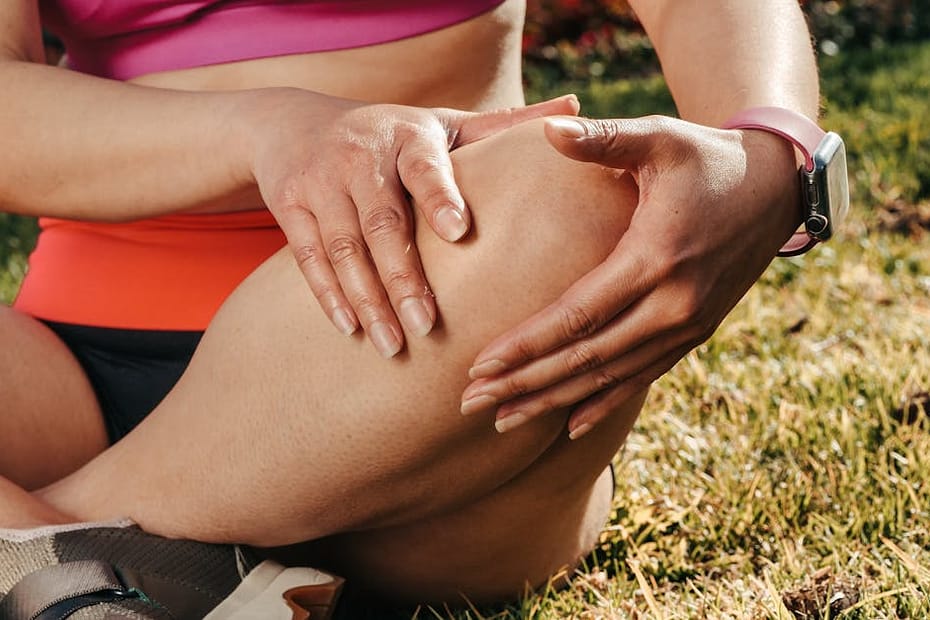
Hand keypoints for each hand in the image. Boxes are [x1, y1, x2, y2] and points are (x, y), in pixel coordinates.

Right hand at [247, 90, 578, 357]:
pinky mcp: (288, 204)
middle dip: (403, 277)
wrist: (292, 122)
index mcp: (409, 135)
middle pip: (381, 222)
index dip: (439, 196)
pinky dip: (328, 295)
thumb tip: (577, 111)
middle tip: (427, 327)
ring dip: (366, 299)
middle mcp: (361, 155)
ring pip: (343, 247)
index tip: (460, 232)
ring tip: (392, 346)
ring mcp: (319, 181)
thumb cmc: (390, 134)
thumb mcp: (441, 122)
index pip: (425, 167)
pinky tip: (349, 329)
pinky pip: (308, 256)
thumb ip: (503, 126)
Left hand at [461, 115, 801, 437]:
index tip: (481, 366)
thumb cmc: (707, 157)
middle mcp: (674, 304)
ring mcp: (688, 325)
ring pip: (610, 377)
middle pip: (586, 358)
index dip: (527, 344)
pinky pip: (641, 377)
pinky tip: (569, 424)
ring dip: (554, 402)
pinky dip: (603, 401)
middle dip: (526, 384)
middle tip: (472, 404)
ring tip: (504, 421)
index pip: (577, 315)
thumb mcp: (660, 137)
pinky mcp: (695, 332)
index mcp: (655, 258)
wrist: (776, 187)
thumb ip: (604, 138)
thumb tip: (550, 128)